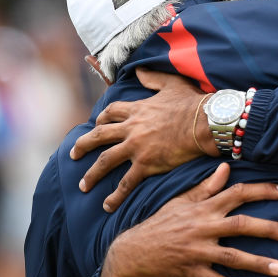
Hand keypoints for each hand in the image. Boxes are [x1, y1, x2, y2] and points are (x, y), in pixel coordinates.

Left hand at [71, 68, 216, 211]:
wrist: (204, 122)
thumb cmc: (193, 104)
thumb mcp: (172, 84)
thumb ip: (154, 78)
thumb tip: (139, 70)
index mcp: (137, 110)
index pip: (111, 113)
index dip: (102, 119)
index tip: (96, 124)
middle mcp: (131, 128)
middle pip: (99, 136)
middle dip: (83, 145)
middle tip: (73, 154)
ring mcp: (136, 147)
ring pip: (106, 161)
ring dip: (92, 174)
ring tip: (83, 185)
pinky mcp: (146, 164)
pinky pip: (126, 182)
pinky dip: (115, 195)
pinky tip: (107, 205)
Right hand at [98, 163, 277, 276]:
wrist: (133, 254)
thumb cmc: (161, 224)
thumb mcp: (181, 201)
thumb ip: (207, 187)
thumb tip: (226, 168)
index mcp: (203, 208)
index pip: (237, 193)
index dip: (264, 191)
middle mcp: (203, 227)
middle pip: (241, 225)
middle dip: (268, 228)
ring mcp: (197, 251)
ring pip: (232, 256)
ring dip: (257, 263)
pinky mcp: (191, 273)